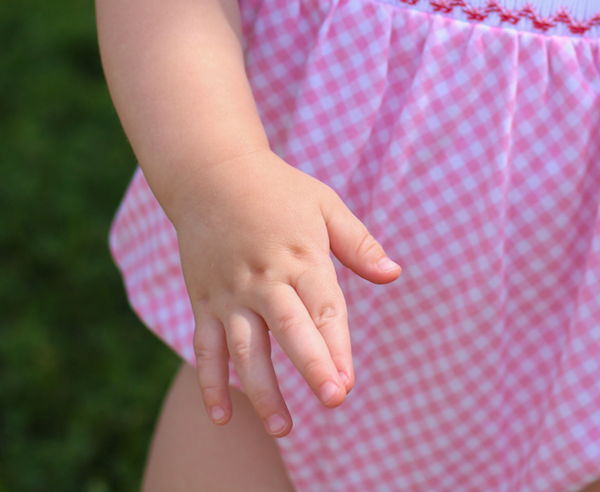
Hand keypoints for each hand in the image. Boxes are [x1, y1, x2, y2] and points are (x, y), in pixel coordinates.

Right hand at [171, 149, 400, 435]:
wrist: (212, 172)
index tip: (349, 383)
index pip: (324, 307)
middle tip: (333, 399)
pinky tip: (222, 417)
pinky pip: (207, 347)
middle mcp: (265, 278)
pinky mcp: (205, 300)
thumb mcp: (325, 205)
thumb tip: (394, 273)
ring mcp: (231, 293)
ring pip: (247, 349)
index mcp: (300, 256)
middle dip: (313, 365)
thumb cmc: (278, 189)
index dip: (338, 345)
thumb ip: (358, 243)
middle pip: (291, 328)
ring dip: (262, 390)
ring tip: (283, 428)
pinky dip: (211, 382)